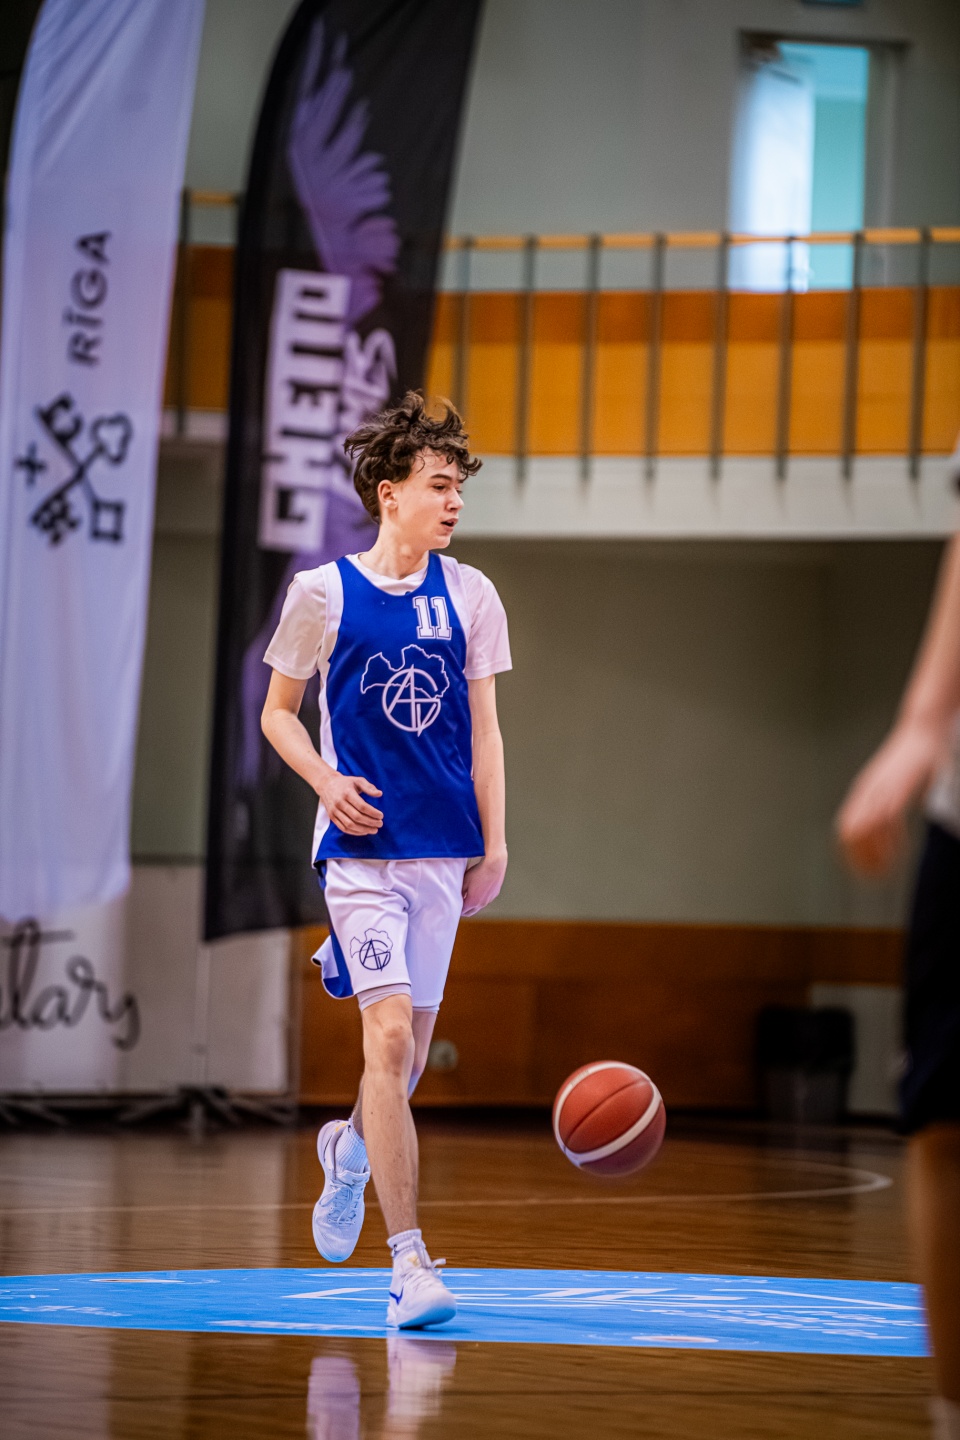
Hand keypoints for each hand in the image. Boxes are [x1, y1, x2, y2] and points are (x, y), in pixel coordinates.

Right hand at [318, 772, 382, 835]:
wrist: (326, 785)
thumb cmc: (345, 783)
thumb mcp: (358, 780)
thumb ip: (369, 787)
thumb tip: (379, 794)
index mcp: (347, 793)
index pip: (362, 806)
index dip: (373, 813)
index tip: (381, 816)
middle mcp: (339, 803)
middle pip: (357, 817)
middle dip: (371, 822)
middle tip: (380, 824)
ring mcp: (334, 811)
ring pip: (350, 825)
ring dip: (364, 829)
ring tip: (374, 830)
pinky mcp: (332, 817)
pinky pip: (343, 828)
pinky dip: (355, 832)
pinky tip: (364, 831)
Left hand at [461, 850, 506, 916]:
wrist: (495, 866)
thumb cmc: (478, 872)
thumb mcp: (465, 881)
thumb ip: (460, 892)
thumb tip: (456, 898)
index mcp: (472, 902)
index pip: (463, 912)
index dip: (457, 910)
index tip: (453, 907)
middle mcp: (481, 904)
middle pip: (470, 913)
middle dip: (464, 911)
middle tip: (459, 906)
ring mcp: (489, 900)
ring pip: (478, 907)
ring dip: (473, 905)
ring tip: (468, 897)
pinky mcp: (494, 895)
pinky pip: (485, 900)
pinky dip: (480, 899)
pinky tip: (478, 890)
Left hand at [836, 722, 941, 874]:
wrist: (922, 729)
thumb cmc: (911, 755)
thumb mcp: (894, 779)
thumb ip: (889, 798)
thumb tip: (889, 818)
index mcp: (863, 790)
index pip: (844, 826)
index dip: (847, 850)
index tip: (858, 868)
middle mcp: (867, 791)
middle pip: (849, 832)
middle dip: (858, 857)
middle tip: (872, 876)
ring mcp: (881, 790)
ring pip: (866, 830)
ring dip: (876, 853)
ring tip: (887, 869)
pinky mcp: (898, 789)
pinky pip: (888, 821)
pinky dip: (892, 841)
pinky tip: (901, 852)